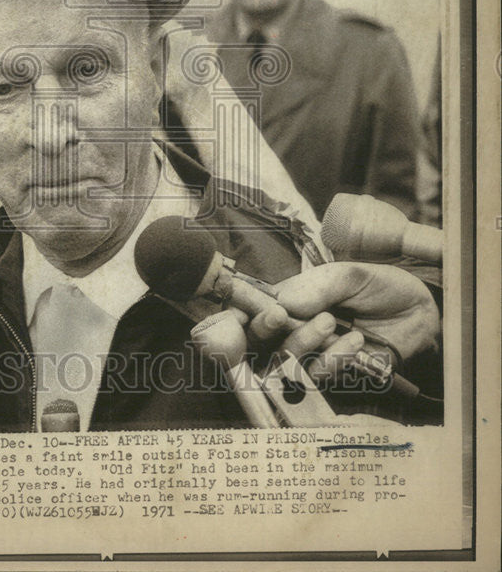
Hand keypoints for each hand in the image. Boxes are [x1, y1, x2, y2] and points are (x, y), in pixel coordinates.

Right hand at [247, 261, 439, 378]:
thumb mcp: (348, 275)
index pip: (248, 310)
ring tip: (329, 321)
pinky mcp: (333, 374)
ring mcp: (311, 354)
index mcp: (288, 299)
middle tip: (278, 315)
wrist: (419, 313)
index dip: (233, 316)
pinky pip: (319, 374)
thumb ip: (314, 287)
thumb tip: (280, 302)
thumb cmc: (379, 287)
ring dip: (303, 342)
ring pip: (285, 361)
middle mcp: (292, 329)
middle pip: (256, 341)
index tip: (232, 315)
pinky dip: (334, 357)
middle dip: (262, 330)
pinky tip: (354, 340)